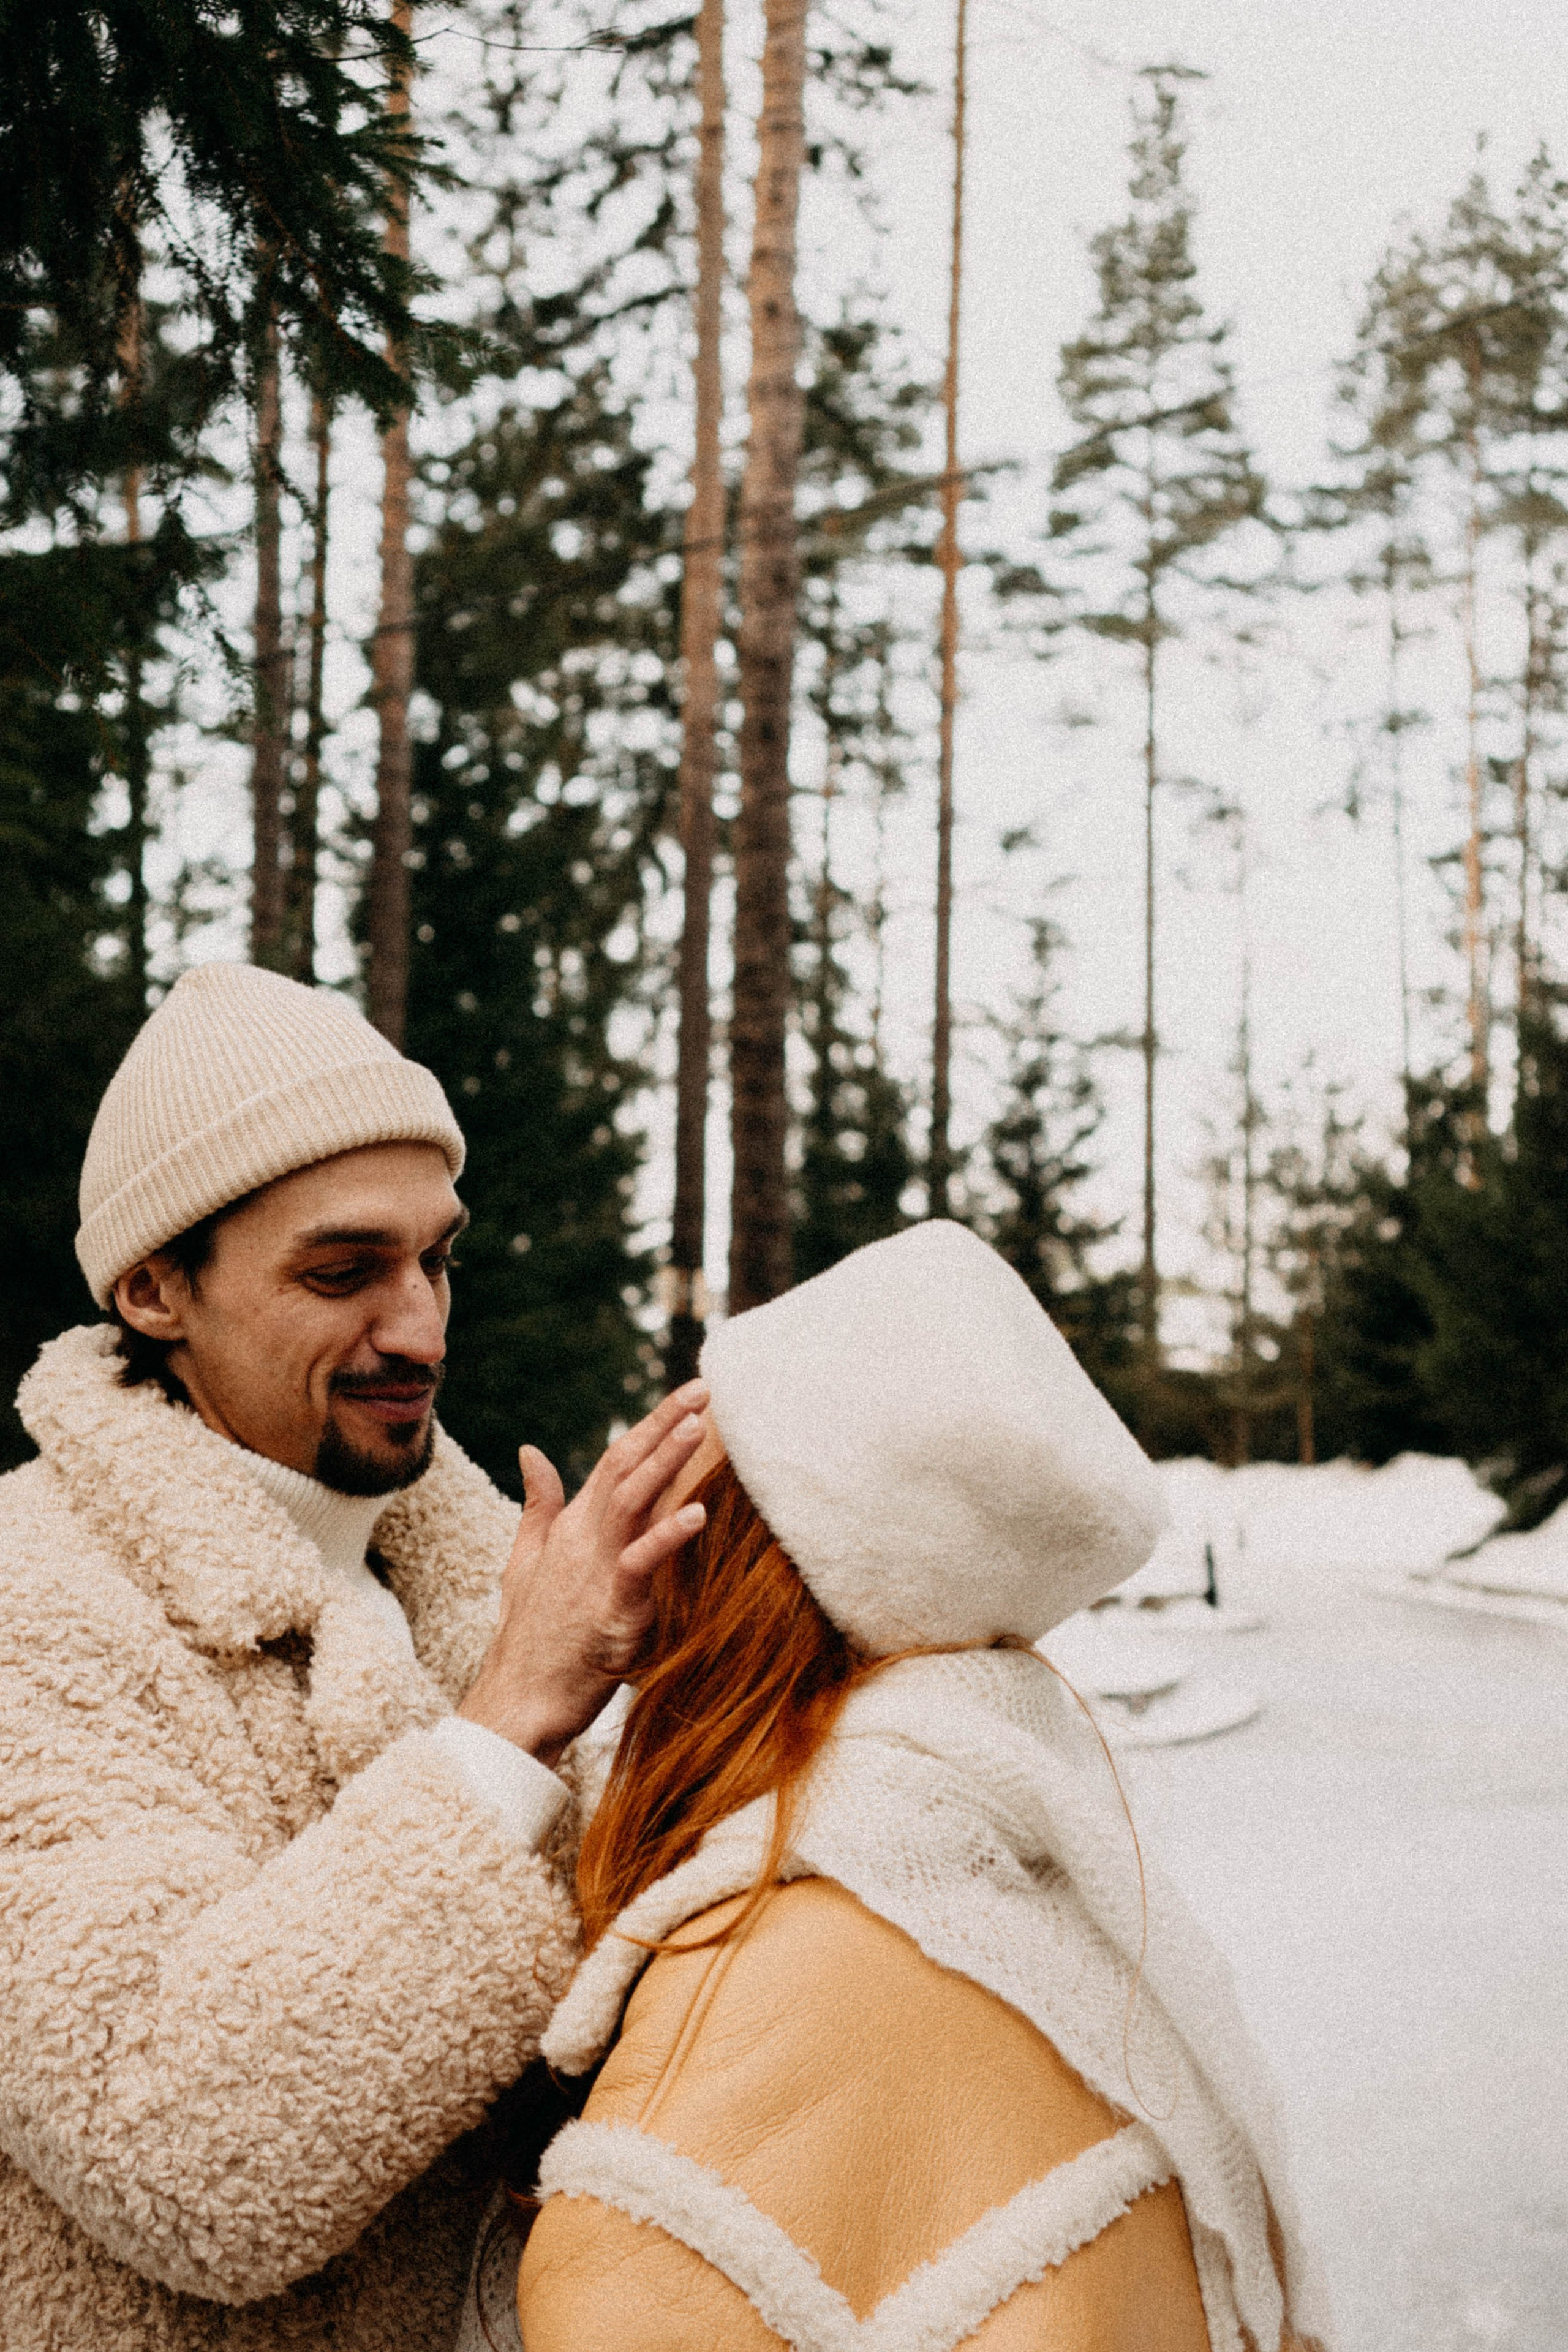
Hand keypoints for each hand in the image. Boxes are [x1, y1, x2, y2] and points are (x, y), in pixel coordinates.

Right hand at [458, 1382, 711, 1767]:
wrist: (516, 1701)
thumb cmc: (529, 1635)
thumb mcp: (527, 1561)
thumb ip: (538, 1505)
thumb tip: (530, 1451)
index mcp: (572, 1526)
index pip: (614, 1460)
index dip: (651, 1424)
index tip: (688, 1395)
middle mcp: (583, 1538)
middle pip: (625, 1466)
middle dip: (664, 1424)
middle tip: (702, 1388)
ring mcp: (595, 1571)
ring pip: (631, 1501)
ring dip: (665, 1462)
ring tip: (698, 1427)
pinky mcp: (610, 1610)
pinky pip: (639, 1565)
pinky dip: (666, 1537)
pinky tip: (697, 1515)